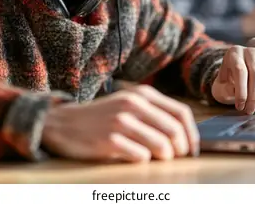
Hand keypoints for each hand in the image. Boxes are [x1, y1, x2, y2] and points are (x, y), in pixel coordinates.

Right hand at [41, 84, 198, 162]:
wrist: (63, 123)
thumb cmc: (102, 117)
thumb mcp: (129, 105)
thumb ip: (154, 113)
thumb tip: (184, 136)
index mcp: (142, 94)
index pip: (182, 113)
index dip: (192, 134)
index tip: (191, 150)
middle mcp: (134, 104)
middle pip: (175, 132)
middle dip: (180, 150)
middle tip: (173, 158)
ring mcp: (121, 121)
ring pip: (162, 146)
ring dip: (163, 158)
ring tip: (152, 157)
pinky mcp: (110, 139)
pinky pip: (141, 156)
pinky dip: (142, 160)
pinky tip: (132, 156)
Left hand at [211, 38, 254, 113]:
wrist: (236, 77)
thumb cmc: (226, 83)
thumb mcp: (220, 87)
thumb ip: (225, 89)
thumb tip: (234, 90)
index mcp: (234, 53)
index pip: (240, 70)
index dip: (241, 91)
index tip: (240, 106)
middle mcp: (251, 51)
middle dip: (254, 96)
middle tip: (250, 110)